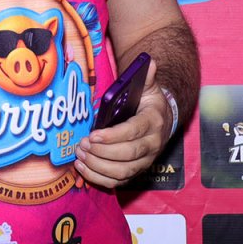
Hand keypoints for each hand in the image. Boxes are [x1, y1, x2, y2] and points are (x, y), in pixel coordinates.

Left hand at [74, 60, 171, 188]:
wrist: (162, 120)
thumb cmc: (148, 102)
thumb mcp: (149, 87)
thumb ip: (147, 76)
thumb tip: (150, 62)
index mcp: (153, 122)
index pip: (134, 132)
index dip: (113, 136)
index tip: (93, 135)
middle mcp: (152, 145)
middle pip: (128, 155)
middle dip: (102, 152)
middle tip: (82, 144)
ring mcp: (145, 161)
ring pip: (123, 172)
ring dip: (98, 166)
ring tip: (80, 155)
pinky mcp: (136, 171)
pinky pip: (118, 181)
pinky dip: (99, 178)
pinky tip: (83, 168)